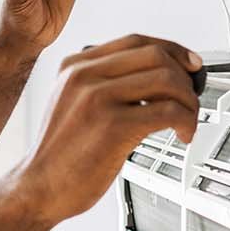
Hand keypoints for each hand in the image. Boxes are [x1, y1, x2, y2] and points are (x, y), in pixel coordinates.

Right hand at [15, 35, 202, 223]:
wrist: (38, 189)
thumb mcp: (72, 105)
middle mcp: (84, 76)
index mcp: (74, 67)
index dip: (172, 50)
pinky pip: (167, 111)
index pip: (135, 41)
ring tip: (187, 121)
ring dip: (189, 101)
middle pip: (155, 55)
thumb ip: (103, 86)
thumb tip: (154, 81)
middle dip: (184, 76)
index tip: (189, 64)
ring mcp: (97, 98)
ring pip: (166, 79)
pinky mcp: (113, 125)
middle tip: (191, 98)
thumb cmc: (60, 157)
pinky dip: (186, 121)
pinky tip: (182, 134)